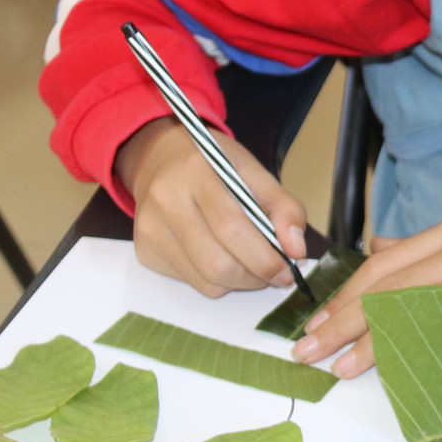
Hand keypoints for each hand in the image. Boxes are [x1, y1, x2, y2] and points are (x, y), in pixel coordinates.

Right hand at [116, 117, 309, 297]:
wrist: (160, 158)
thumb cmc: (212, 166)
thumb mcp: (253, 171)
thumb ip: (283, 207)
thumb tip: (297, 250)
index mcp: (196, 172)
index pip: (232, 229)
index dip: (264, 259)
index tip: (288, 270)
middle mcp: (165, 200)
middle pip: (217, 263)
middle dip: (255, 277)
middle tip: (275, 274)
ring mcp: (150, 229)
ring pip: (206, 281)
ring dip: (239, 282)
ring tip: (252, 265)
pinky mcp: (145, 251)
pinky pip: (192, 282)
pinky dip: (217, 280)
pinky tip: (222, 256)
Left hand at [292, 203, 441, 376]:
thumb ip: (433, 245)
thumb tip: (382, 248)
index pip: (382, 265)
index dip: (342, 297)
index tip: (313, 324)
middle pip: (389, 287)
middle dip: (342, 322)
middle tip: (307, 352)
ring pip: (416, 309)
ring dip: (372, 341)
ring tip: (340, 367)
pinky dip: (428, 350)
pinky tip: (405, 369)